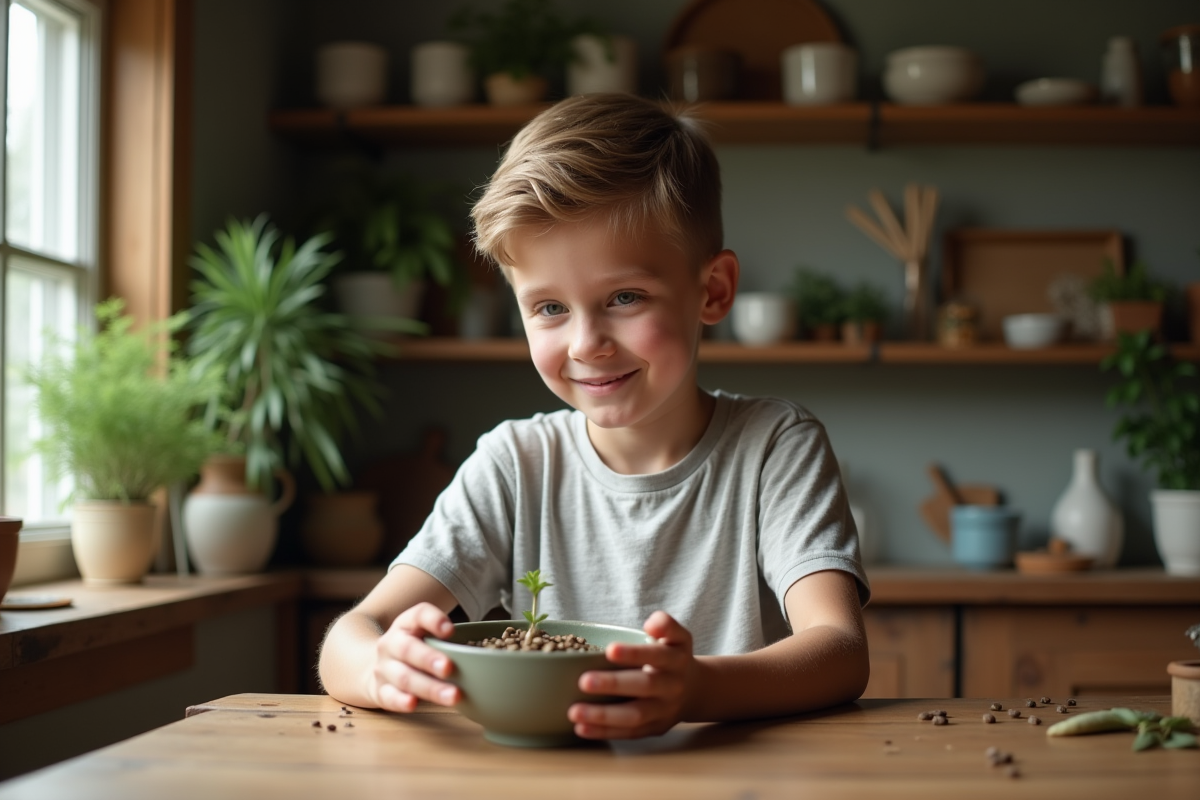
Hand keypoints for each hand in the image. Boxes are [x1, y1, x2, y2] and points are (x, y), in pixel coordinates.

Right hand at [370, 602, 460, 712]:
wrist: (372, 666)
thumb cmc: (412, 650)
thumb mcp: (423, 636)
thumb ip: (446, 640)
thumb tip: (486, 652)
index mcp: (405, 625)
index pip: (418, 615)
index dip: (434, 620)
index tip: (451, 630)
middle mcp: (391, 644)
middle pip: (408, 649)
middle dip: (429, 659)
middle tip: (449, 667)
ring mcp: (384, 668)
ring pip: (404, 677)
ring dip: (429, 687)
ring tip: (452, 695)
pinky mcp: (380, 691)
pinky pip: (389, 696)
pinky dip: (401, 701)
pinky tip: (413, 704)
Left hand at [569, 610, 696, 738]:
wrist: (695, 691)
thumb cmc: (673, 657)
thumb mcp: (677, 636)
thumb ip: (665, 624)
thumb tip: (651, 623)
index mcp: (676, 660)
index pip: (658, 655)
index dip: (635, 653)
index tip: (610, 649)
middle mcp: (672, 686)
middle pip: (645, 686)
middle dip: (614, 684)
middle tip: (584, 681)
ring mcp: (664, 710)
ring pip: (635, 716)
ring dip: (603, 715)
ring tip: (574, 711)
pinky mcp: (654, 729)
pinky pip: (629, 733)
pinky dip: (604, 732)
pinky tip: (581, 728)